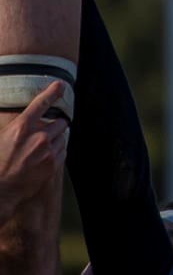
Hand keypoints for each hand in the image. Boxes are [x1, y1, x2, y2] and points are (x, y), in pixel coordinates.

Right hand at [0, 82, 69, 208]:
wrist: (0, 189)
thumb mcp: (2, 136)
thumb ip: (19, 125)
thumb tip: (29, 117)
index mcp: (22, 127)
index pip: (42, 102)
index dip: (53, 92)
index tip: (60, 85)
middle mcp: (38, 137)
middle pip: (60, 122)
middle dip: (54, 126)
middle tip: (43, 135)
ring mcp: (48, 151)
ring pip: (63, 136)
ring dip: (56, 140)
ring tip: (40, 149)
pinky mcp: (53, 164)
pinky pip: (64, 150)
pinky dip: (58, 151)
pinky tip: (45, 157)